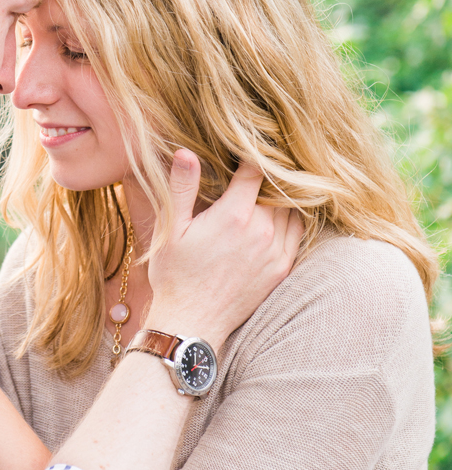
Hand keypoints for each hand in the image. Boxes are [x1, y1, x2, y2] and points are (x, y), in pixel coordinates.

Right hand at [144, 150, 302, 349]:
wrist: (191, 322)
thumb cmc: (175, 274)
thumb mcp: (171, 228)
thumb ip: (182, 188)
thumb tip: (185, 152)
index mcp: (234, 216)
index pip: (255, 170)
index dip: (252, 155)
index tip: (245, 148)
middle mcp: (261, 231)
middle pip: (277, 188)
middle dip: (268, 175)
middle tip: (258, 165)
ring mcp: (275, 252)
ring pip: (291, 209)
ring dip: (281, 196)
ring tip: (267, 188)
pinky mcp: (281, 269)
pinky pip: (298, 233)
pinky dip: (291, 218)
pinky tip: (278, 214)